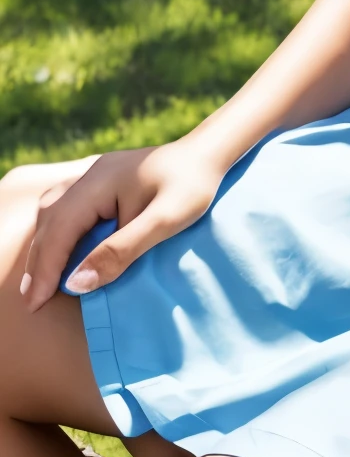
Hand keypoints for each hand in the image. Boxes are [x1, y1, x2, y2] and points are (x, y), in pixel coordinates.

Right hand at [20, 140, 225, 310]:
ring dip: (45, 245)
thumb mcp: (163, 222)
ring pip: (54, 210)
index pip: (60, 230)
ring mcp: (95, 175)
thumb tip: (76, 284)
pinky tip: (61, 246)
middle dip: (39, 261)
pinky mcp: (104, 179)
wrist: (210, 153)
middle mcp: (89, 175)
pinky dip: (57, 230)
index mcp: (98, 183)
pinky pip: (67, 205)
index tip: (37, 303)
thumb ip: (120, 251)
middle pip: (50, 220)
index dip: (46, 268)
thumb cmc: (192, 187)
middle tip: (32, 301)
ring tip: (41, 280)